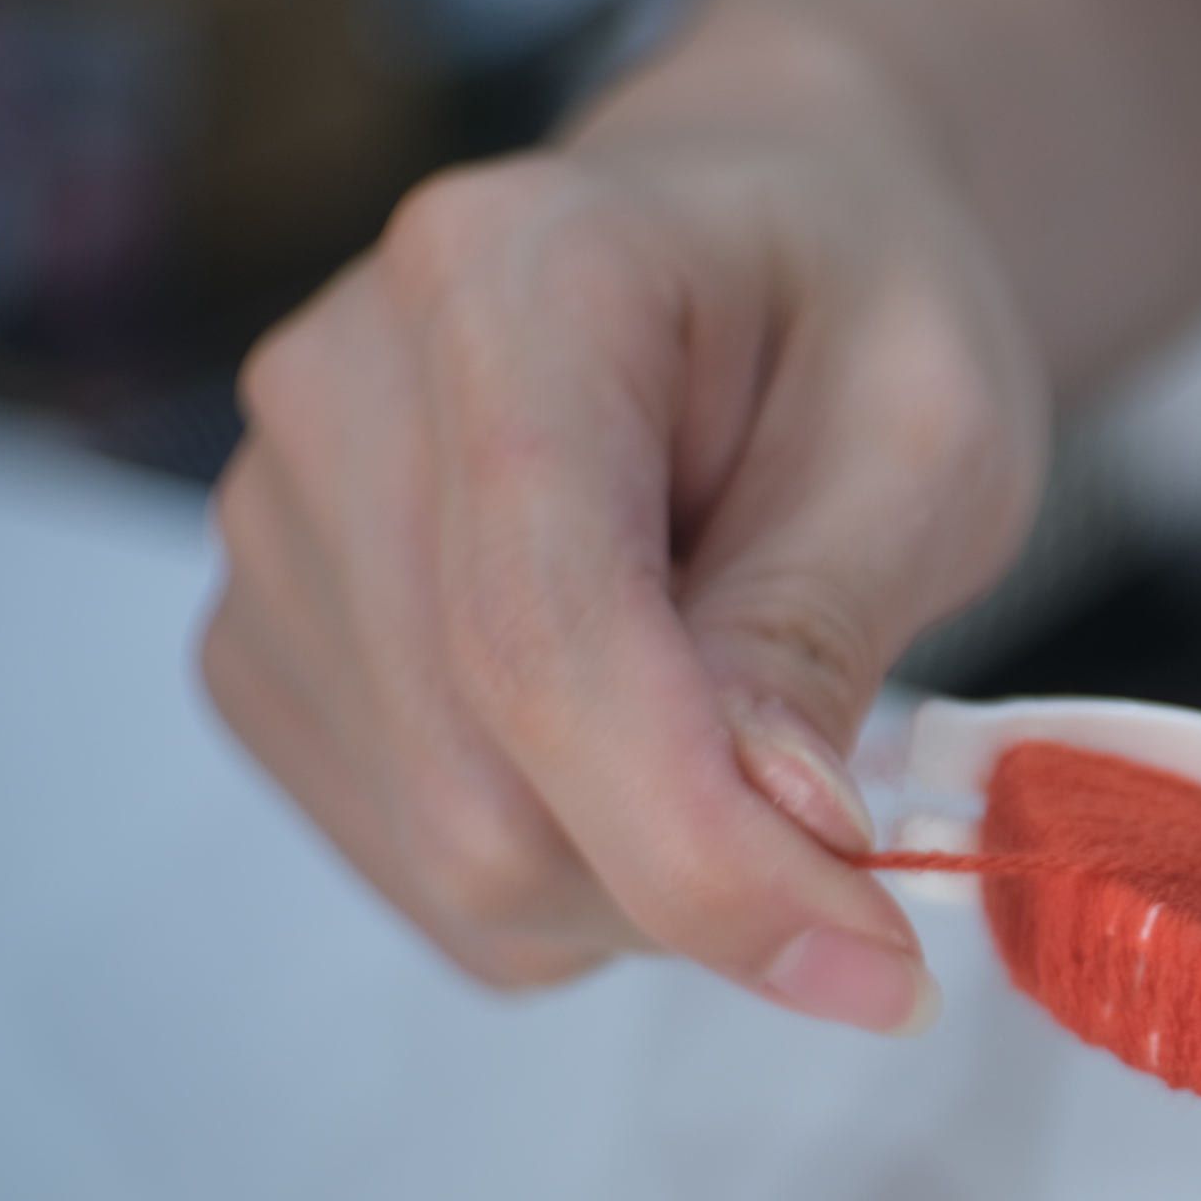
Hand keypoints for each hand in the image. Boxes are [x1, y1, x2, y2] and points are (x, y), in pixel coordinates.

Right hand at [203, 20, 1043, 1027]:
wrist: (759, 237)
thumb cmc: (853, 309)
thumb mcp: (929, 434)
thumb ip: (827, 624)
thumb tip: (783, 831)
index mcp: (508, 281)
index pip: (545, 640)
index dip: (706, 853)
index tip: (878, 963)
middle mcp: (336, 395)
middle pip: (479, 793)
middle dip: (697, 881)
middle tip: (854, 838)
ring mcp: (272, 527)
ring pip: (446, 859)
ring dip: (642, 883)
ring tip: (749, 732)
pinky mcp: (271, 644)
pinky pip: (416, 871)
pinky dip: (572, 878)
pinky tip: (653, 749)